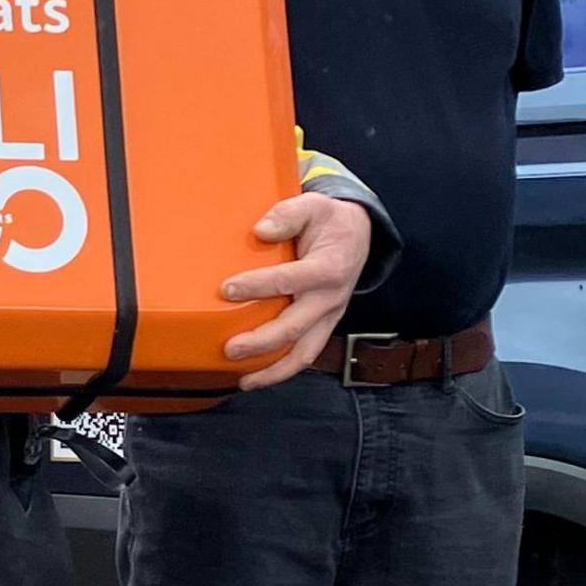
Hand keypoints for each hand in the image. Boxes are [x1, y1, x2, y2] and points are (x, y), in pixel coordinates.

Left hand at [218, 192, 373, 390]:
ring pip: (303, 353)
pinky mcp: (323, 327)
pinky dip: (281, 371)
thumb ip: (287, 215)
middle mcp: (330, 299)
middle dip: (261, 342)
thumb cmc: (329, 221)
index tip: (227, 289)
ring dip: (273, 370)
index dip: (257, 286)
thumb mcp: (313, 206)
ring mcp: (328, 317)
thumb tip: (261, 230)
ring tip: (244, 380)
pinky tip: (255, 378)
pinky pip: (304, 355)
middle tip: (230, 348)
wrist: (358, 236)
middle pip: (295, 327)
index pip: (289, 281)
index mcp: (328, 268)